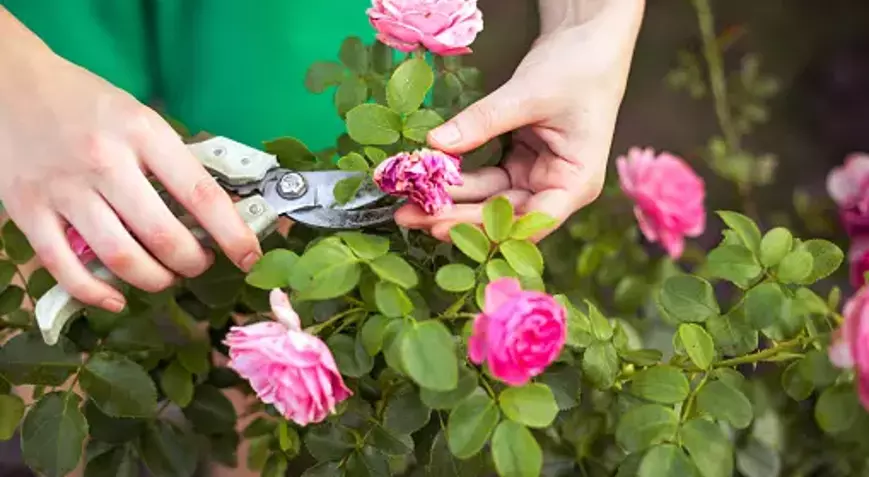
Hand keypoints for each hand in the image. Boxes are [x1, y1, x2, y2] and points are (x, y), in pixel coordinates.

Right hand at [0, 12, 260, 311]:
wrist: (13, 84)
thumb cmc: (90, 104)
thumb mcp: (142, 118)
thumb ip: (174, 162)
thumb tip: (220, 211)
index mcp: (143, 133)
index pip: (201, 194)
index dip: (232, 234)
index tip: (248, 256)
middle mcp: (105, 162)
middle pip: (163, 236)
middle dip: (193, 262)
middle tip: (199, 263)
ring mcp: (64, 189)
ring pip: (121, 258)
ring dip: (155, 280)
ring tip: (166, 276)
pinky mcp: (28, 210)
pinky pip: (65, 268)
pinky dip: (96, 294)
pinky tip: (117, 298)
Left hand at [395, 0, 643, 240]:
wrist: (586, 39)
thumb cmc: (577, 67)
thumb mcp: (528, 94)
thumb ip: (483, 121)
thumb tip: (437, 143)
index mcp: (576, 182)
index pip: (531, 220)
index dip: (486, 228)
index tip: (442, 227)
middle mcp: (557, 187)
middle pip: (503, 214)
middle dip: (456, 217)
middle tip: (410, 216)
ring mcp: (537, 176)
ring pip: (489, 199)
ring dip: (451, 200)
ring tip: (409, 204)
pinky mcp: (520, 162)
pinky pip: (486, 179)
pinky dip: (459, 179)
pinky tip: (428, 180)